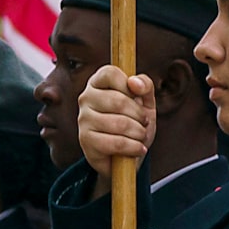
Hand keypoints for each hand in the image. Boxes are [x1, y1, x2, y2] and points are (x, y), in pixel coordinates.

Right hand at [77, 65, 153, 182]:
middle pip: (118, 100)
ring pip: (119, 123)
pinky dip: (133, 147)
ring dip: (138, 133)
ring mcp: (83, 119)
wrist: (126, 155)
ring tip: (140, 136)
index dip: (128, 84)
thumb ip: (145, 86)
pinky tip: (138, 148)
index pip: (110, 73)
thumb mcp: (145, 102)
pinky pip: (115, 143)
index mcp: (98, 82)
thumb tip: (134, 82)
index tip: (138, 97)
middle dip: (139, 115)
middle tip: (144, 122)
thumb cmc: (134, 123)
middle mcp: (86, 98)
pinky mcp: (85, 140)